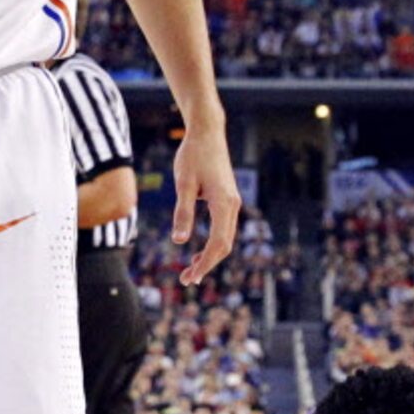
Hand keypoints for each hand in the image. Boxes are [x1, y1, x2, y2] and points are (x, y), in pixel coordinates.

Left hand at [171, 117, 240, 287]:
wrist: (207, 132)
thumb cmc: (193, 155)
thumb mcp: (183, 184)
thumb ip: (183, 212)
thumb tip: (180, 241)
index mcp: (224, 203)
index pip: (217, 243)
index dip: (204, 264)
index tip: (189, 278)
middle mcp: (233, 205)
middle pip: (224, 245)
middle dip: (207, 265)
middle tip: (186, 281)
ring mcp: (232, 202)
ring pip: (225, 238)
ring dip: (210, 256)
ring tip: (190, 271)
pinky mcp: (227, 199)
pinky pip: (223, 228)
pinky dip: (213, 244)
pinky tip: (198, 251)